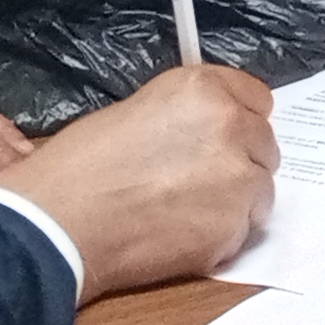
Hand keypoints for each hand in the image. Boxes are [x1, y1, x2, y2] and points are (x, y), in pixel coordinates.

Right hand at [0, 64, 278, 297]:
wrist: (60, 222)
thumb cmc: (81, 166)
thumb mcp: (136, 112)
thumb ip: (187, 116)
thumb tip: (207, 131)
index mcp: (202, 90)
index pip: (257, 98)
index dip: (239, 118)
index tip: (226, 134)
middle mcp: (230, 127)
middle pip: (264, 144)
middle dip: (239, 160)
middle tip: (199, 178)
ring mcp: (236, 181)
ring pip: (260, 190)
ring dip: (235, 199)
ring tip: (186, 210)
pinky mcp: (231, 229)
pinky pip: (244, 230)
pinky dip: (221, 234)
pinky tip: (181, 233)